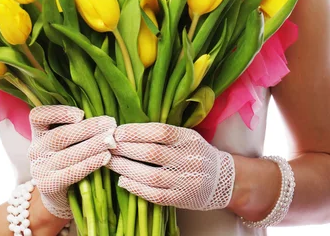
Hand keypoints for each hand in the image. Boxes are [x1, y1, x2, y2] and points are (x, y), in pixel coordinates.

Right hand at [28, 105, 116, 218]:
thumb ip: (76, 127)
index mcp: (38, 132)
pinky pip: (71, 172)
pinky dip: (90, 164)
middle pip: (60, 135)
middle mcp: (35, 149)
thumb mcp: (65, 140)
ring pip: (67, 154)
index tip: (81, 114)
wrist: (57, 193)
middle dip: (88, 128)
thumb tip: (102, 117)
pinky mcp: (49, 185)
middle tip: (110, 125)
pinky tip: (105, 157)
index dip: (59, 113)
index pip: (38, 116)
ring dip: (92, 145)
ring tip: (111, 140)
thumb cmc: (66, 156)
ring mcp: (40, 169)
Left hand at [107, 122, 234, 209]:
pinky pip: (156, 195)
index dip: (136, 131)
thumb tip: (128, 130)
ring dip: (126, 168)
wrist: (222, 179)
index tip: (117, 131)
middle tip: (107, 145)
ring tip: (109, 162)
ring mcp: (185, 181)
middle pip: (151, 153)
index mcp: (187, 138)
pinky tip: (123, 181)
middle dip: (125, 149)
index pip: (159, 132)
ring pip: (151, 175)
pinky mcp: (181, 199)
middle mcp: (187, 159)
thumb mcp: (186, 135)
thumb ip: (163, 133)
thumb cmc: (196, 152)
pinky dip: (137, 188)